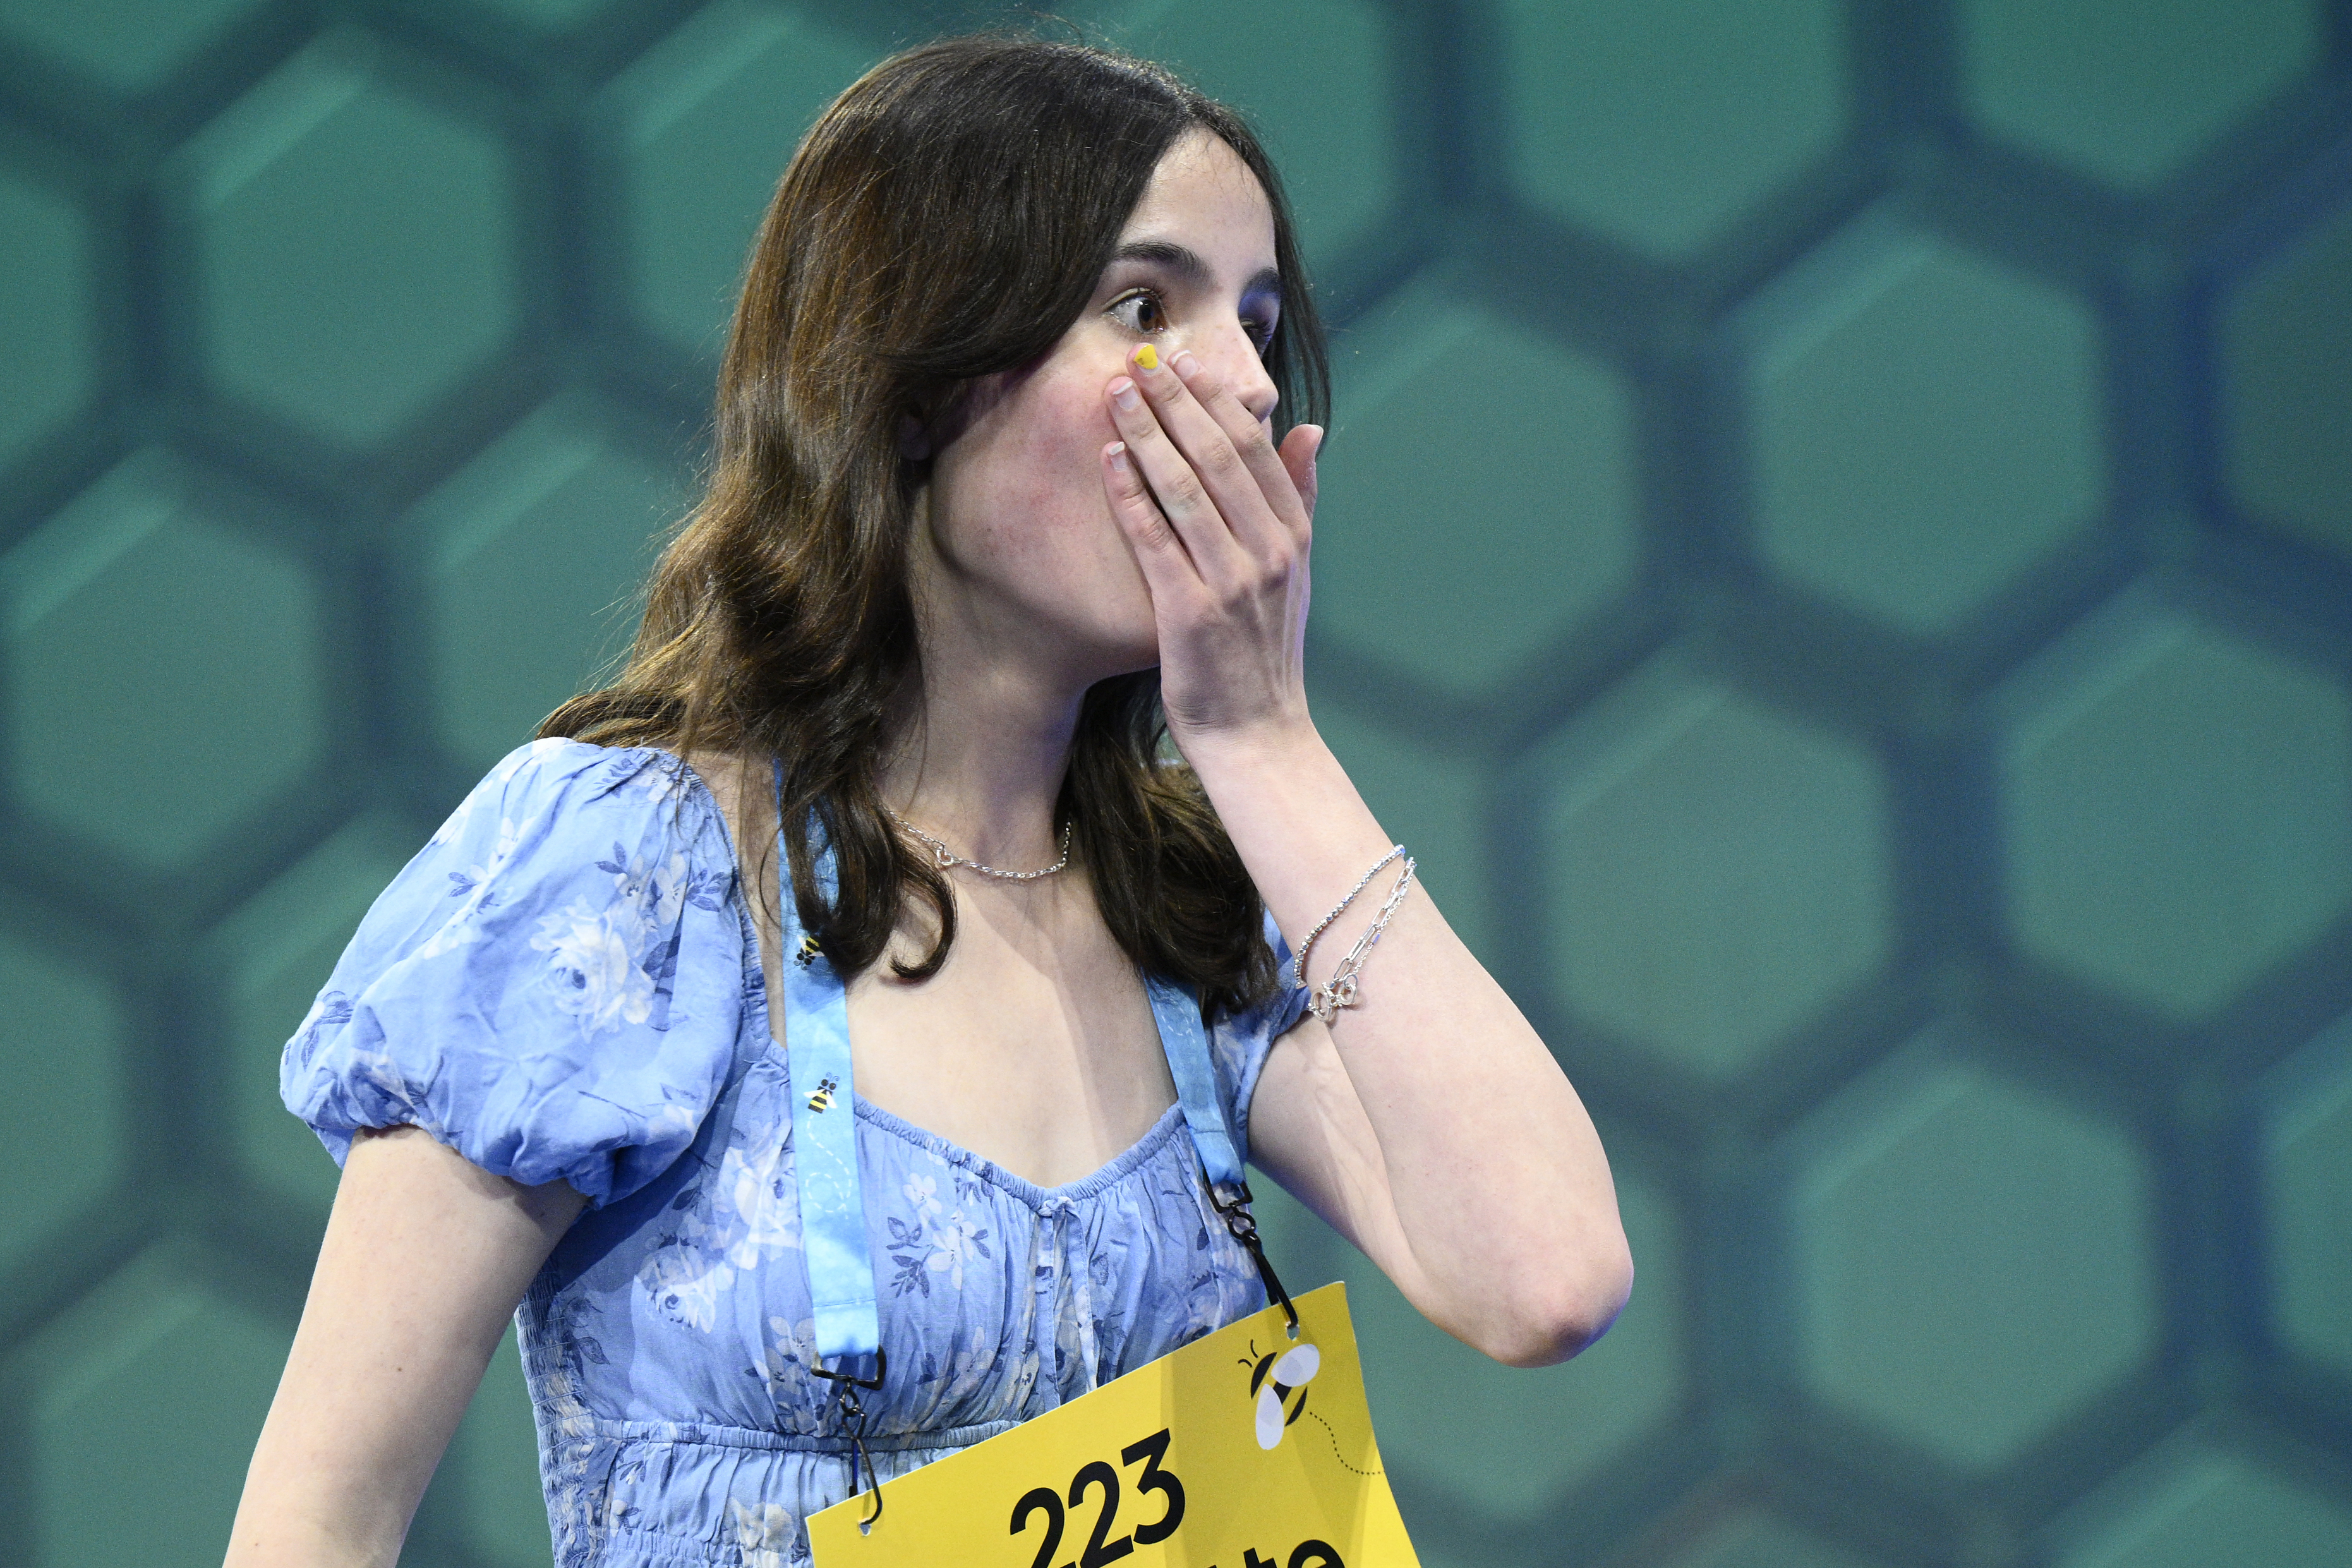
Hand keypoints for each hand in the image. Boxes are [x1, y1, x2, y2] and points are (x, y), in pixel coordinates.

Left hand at [1100, 344, 1324, 753]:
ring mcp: (1231, 582)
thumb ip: (1300, 498)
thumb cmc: (1266, 651)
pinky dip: (1132, 494)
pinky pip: (1155, 539)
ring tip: (1117, 394)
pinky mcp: (1190, 612)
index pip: (1255, 448)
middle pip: (1219, 456)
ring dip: (1148, 433)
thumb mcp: (1297, 572)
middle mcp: (1268, 552)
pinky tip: (1110, 458)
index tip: (1184, 361)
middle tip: (1140, 360)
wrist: (1259, 735)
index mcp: (1293, 536)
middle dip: (1177, 401)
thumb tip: (1310, 429)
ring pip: (1186, 487)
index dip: (1217, 399)